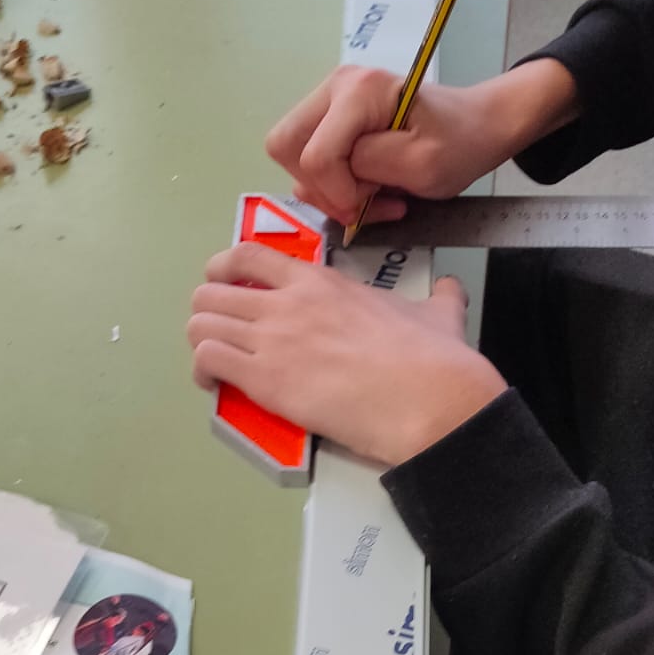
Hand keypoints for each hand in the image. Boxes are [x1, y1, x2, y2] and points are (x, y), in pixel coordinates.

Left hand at [189, 242, 505, 466]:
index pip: (248, 255)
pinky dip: (202, 374)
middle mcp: (287, 302)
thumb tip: (453, 290)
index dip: (225, 270)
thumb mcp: (437, 314)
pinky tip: (215, 387)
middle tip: (221, 335)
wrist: (428, 398)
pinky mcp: (265, 379)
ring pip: (200, 324)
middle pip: (212, 291)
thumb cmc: (433, 359)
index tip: (228, 288)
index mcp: (320, 282)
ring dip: (200, 343)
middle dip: (208, 313)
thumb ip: (438, 298)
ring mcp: (273, 339)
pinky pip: (207, 361)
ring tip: (214, 364)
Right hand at [265, 59, 579, 227]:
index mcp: (358, 90)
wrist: (478, 125)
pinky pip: (308, 158)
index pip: (315, 156)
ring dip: (327, 188)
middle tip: (362, 202)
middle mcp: (335, 85)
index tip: (369, 205)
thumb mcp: (425, 166)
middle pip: (285, 147)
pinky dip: (333, 183)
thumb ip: (372, 167)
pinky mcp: (330, 117)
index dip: (336, 193)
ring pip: (292, 155)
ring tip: (373, 195)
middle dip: (321, 188)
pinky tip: (369, 187)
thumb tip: (338, 173)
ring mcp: (329, 99)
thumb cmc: (460, 143)